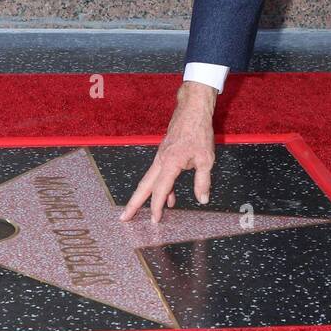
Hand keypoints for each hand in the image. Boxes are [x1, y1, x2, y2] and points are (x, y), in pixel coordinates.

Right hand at [120, 82, 216, 222]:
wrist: (192, 110)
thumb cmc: (198, 132)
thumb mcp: (206, 159)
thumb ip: (203, 181)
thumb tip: (202, 199)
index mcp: (170, 163)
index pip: (160, 190)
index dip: (157, 207)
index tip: (154, 220)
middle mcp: (161, 161)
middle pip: (144, 186)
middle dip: (134, 204)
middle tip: (123, 218)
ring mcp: (161, 157)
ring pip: (149, 180)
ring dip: (144, 196)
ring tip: (139, 212)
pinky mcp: (165, 154)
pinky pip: (159, 174)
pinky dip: (161, 187)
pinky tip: (170, 198)